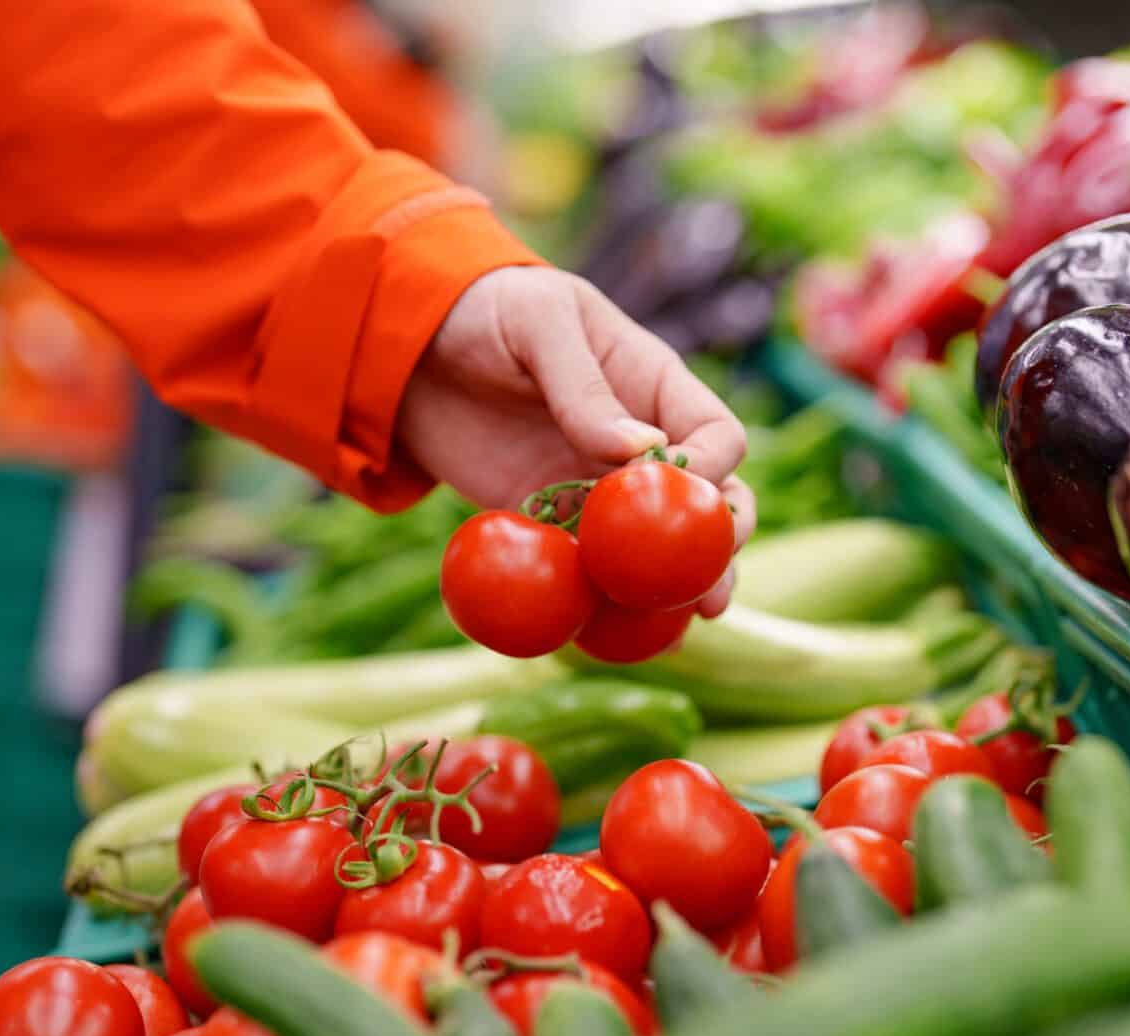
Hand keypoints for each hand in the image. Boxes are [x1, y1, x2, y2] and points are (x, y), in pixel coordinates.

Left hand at [396, 266, 755, 615]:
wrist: (409, 347)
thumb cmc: (487, 310)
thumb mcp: (538, 323)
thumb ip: (584, 386)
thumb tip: (638, 451)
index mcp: (655, 386)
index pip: (715, 436)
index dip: (715, 471)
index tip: (688, 495)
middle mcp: (641, 446)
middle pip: (710, 502)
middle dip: (720, 542)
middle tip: (712, 581)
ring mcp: (598, 490)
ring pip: (658, 546)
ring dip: (681, 585)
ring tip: (694, 618)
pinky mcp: (552, 521)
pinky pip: (590, 567)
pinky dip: (607, 600)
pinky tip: (616, 631)